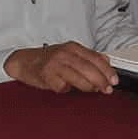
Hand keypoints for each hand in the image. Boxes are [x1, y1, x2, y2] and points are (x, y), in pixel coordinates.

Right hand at [3, 41, 117, 92]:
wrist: (23, 61)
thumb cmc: (47, 59)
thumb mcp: (69, 53)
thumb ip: (88, 57)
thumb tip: (106, 61)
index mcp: (72, 48)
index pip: (95, 58)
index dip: (107, 71)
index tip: (114, 80)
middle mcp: (64, 54)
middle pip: (89, 69)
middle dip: (101, 81)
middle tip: (107, 89)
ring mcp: (55, 65)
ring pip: (78, 79)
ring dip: (88, 87)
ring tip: (91, 90)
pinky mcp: (46, 76)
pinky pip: (63, 87)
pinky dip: (67, 90)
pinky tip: (67, 88)